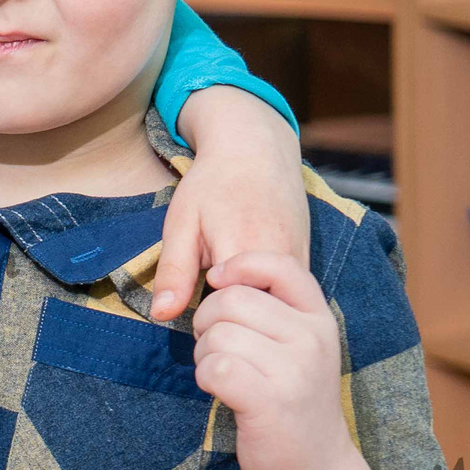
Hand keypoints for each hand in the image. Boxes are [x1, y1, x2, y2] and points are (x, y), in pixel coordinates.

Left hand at [153, 88, 307, 321]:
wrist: (257, 149)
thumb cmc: (213, 184)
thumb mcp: (181, 224)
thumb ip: (173, 272)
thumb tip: (162, 315)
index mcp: (246, 254)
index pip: (227, 313)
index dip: (208, 320)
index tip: (196, 313)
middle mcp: (282, 262)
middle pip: (256, 314)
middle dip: (231, 318)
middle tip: (211, 304)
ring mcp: (301, 263)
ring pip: (275, 308)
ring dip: (251, 310)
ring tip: (229, 293)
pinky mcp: (308, 263)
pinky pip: (288, 298)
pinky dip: (268, 300)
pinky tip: (251, 289)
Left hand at [190, 251, 356, 469]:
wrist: (316, 468)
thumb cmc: (293, 401)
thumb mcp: (298, 348)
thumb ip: (271, 310)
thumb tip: (217, 276)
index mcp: (318, 319)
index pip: (280, 265)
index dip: (239, 265)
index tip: (217, 282)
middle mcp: (312, 339)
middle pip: (231, 299)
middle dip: (206, 321)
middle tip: (215, 347)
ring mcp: (294, 371)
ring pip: (218, 334)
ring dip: (204, 353)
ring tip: (222, 373)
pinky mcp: (269, 402)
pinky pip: (215, 368)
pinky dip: (205, 377)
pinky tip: (220, 390)